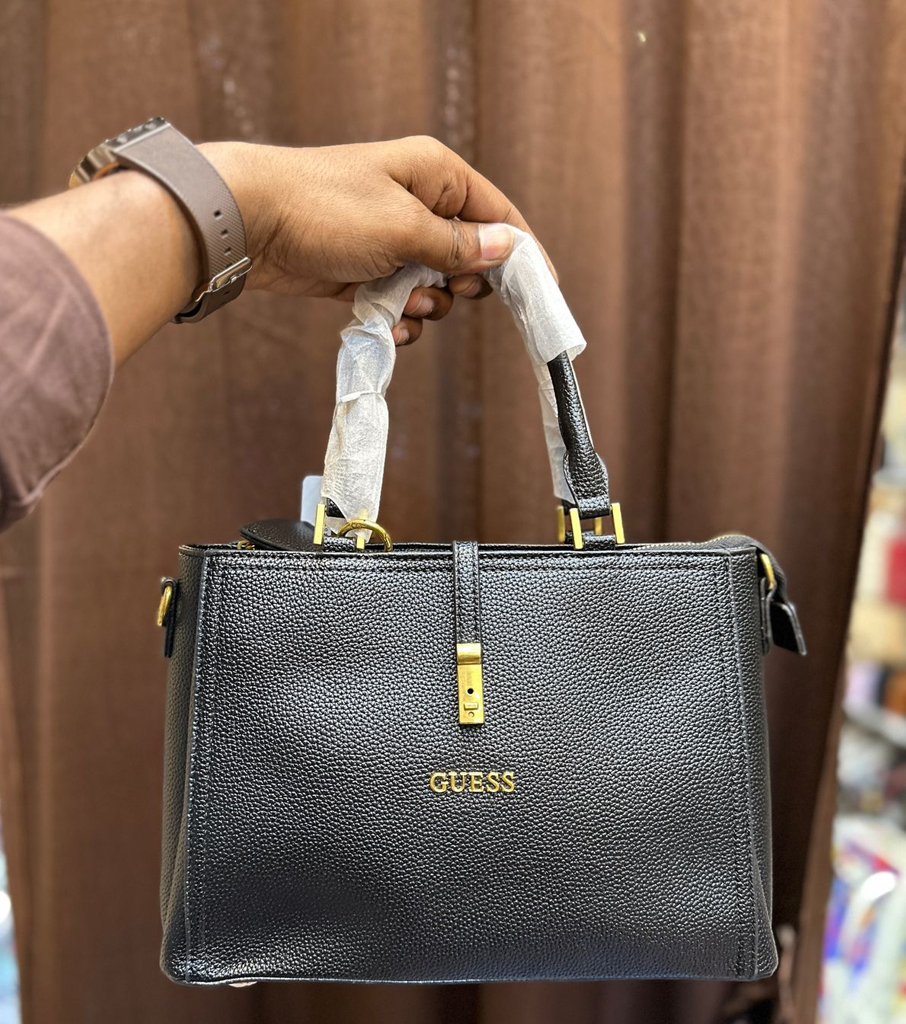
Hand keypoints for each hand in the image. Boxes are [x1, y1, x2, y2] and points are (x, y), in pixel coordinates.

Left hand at [202, 137, 554, 345]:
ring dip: (428, 304)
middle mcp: (418, 203)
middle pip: (470, 255)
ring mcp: (391, 238)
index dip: (523, 253)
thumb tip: (509, 248)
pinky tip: (390, 326)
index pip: (499, 214)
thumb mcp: (403, 228)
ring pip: (436, 284)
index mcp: (436, 175)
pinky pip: (403, 300)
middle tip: (449, 292)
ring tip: (404, 302)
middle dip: (464, 284)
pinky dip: (402, 317)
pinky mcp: (367, 270)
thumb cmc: (326, 210)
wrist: (249, 223)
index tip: (545, 292)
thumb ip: (458, 244)